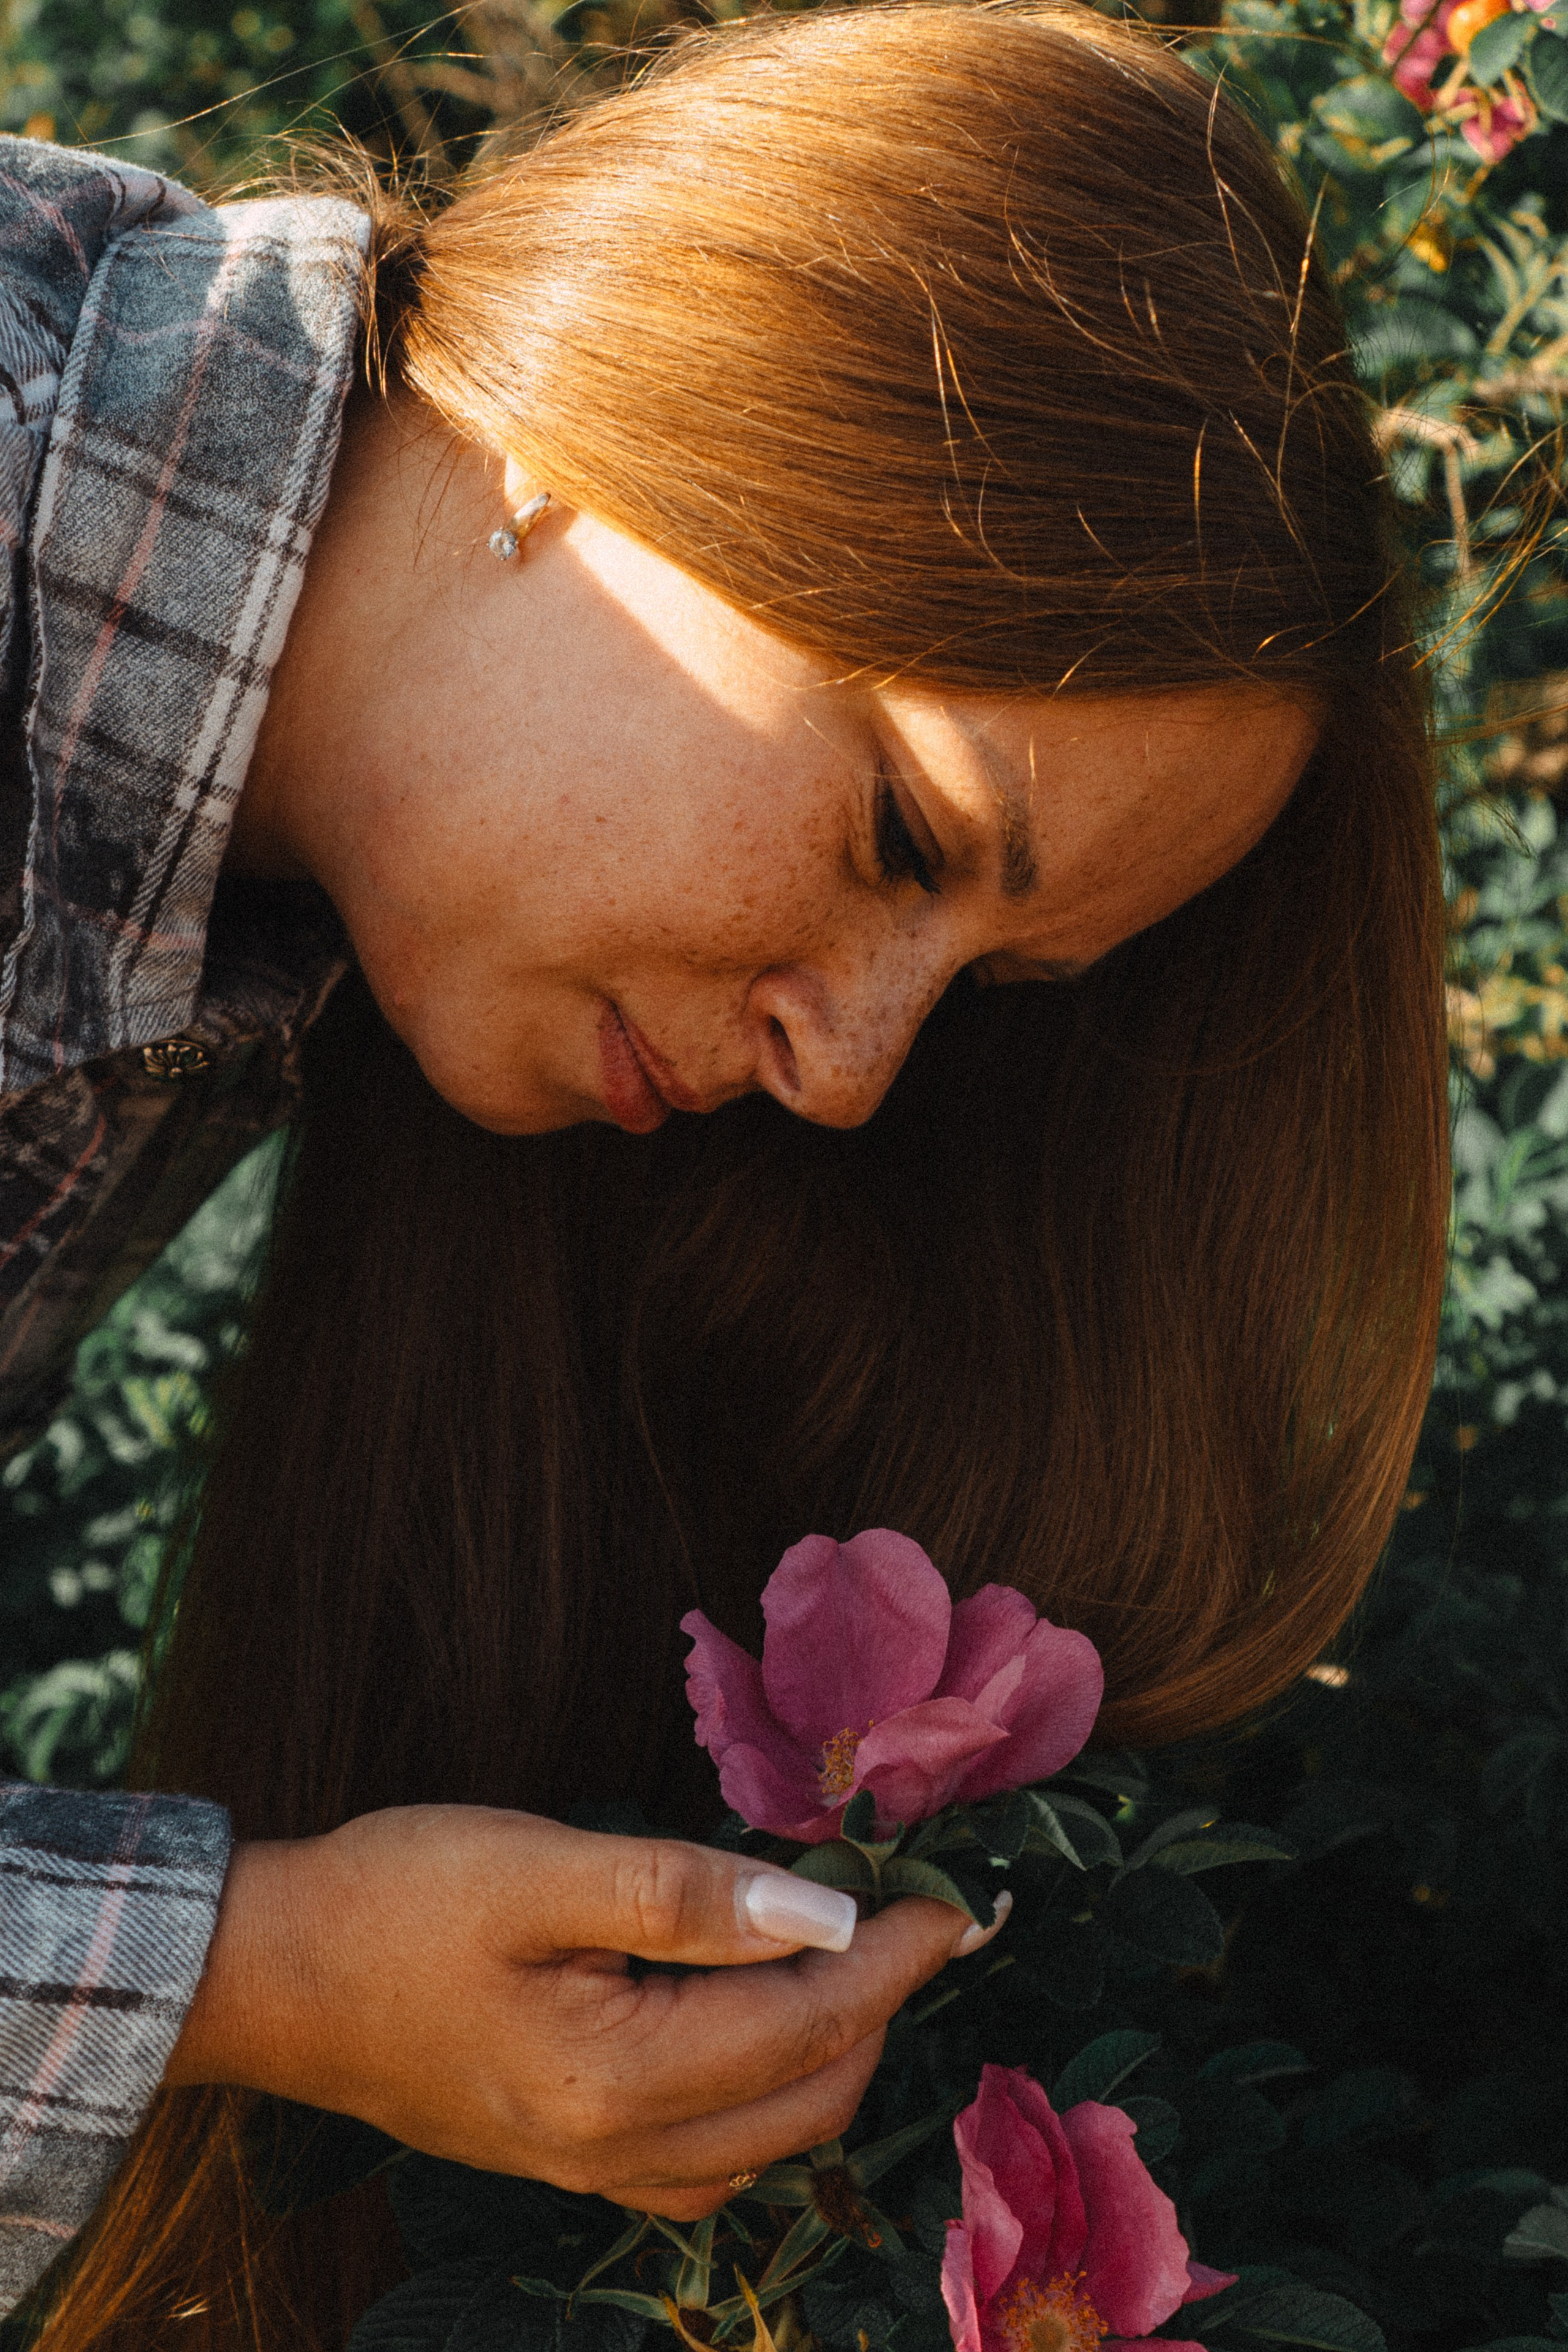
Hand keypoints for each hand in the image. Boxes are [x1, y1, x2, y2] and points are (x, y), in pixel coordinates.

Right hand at [165, 1805, 1005, 2218]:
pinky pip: (710, 2160)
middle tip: (909, 1916)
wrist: (274, 1978)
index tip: (957, 1903)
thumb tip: (824, 1910)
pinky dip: (765, 2098)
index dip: (896, 1958)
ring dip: (828, 2057)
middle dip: (878, 2008)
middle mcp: (616, 2151)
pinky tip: (759, 2029)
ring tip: (850, 1960)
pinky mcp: (567, 2158)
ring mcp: (591, 2169)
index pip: (809, 2023)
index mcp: (617, 2079)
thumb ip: (685, 1893)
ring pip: (768, 2141)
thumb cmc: (397, 1901)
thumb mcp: (539, 1866)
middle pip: (808, 2098)